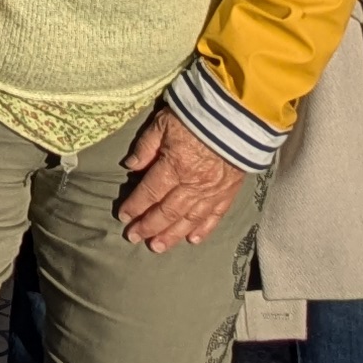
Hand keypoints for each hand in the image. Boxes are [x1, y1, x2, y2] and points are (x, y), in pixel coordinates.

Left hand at [118, 107, 246, 251]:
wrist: (238, 116)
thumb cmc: (196, 115)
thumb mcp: (163, 123)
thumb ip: (146, 146)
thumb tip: (130, 166)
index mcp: (175, 166)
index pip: (150, 192)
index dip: (135, 206)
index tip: (124, 217)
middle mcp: (193, 184)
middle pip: (168, 211)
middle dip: (149, 226)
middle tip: (134, 238)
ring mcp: (213, 191)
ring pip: (189, 219)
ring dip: (172, 235)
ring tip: (157, 247)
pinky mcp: (229, 192)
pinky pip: (215, 216)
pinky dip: (203, 229)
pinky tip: (192, 240)